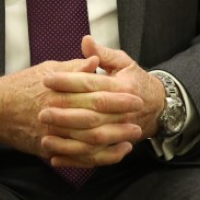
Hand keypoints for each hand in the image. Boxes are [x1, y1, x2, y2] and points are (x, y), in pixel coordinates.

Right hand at [0, 53, 143, 160]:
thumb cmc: (22, 85)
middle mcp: (57, 113)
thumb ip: (74, 67)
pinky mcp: (48, 149)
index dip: (119, 97)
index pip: (96, 94)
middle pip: (96, 119)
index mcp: (60, 91)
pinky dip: (97, 158)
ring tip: (132, 139)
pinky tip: (114, 154)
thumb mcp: (49, 68)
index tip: (137, 96)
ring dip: (114, 141)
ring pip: (89, 142)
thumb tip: (96, 61)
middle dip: (121, 120)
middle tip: (140, 119)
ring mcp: (52, 134)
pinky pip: (77, 157)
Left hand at [39, 37, 168, 165]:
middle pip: (91, 112)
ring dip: (67, 139)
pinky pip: (95, 157)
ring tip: (44, 134)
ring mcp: (121, 130)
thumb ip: (103, 53)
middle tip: (42, 109)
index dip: (69, 81)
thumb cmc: (135, 82)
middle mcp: (123, 110)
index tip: (47, 79)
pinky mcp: (116, 146)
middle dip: (65, 112)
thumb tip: (85, 41)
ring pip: (92, 138)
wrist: (158, 107)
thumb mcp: (124, 63)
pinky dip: (74, 159)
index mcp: (123, 86)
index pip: (91, 83)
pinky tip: (54, 157)